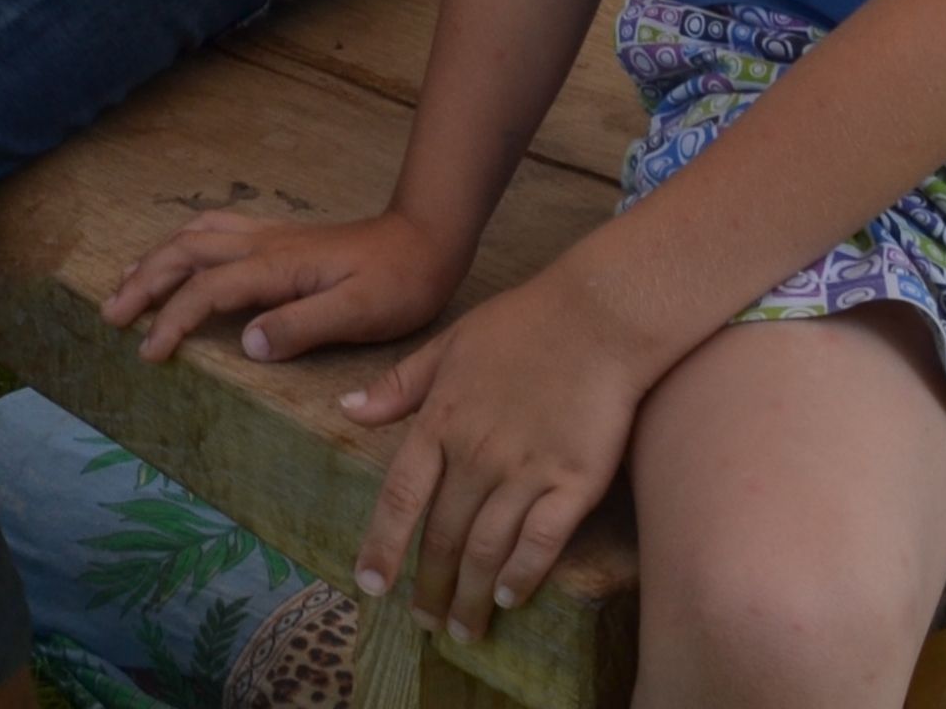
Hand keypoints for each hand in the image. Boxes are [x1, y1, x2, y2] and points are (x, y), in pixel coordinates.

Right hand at [103, 205, 471, 366]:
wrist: (426, 239)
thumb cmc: (399, 283)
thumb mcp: (359, 313)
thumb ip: (301, 327)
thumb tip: (247, 343)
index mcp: (276, 267)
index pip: (207, 291)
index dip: (172, 321)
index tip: (149, 354)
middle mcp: (263, 245)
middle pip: (184, 253)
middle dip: (143, 282)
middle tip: (111, 315)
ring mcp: (269, 236)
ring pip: (195, 236)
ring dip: (156, 258)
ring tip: (127, 283)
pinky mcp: (279, 237)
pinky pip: (215, 229)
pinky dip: (183, 240)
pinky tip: (178, 252)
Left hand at [336, 268, 661, 640]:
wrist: (597, 316)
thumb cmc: (522, 325)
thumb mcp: (447, 346)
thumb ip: (399, 386)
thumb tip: (348, 410)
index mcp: (440, 422)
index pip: (400, 498)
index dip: (383, 547)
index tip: (371, 586)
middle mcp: (476, 454)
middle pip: (443, 536)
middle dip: (430, 586)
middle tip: (424, 623)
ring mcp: (526, 470)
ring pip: (487, 549)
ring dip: (472, 595)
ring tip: (465, 629)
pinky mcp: (574, 481)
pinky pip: (540, 542)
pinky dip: (522, 576)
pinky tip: (510, 598)